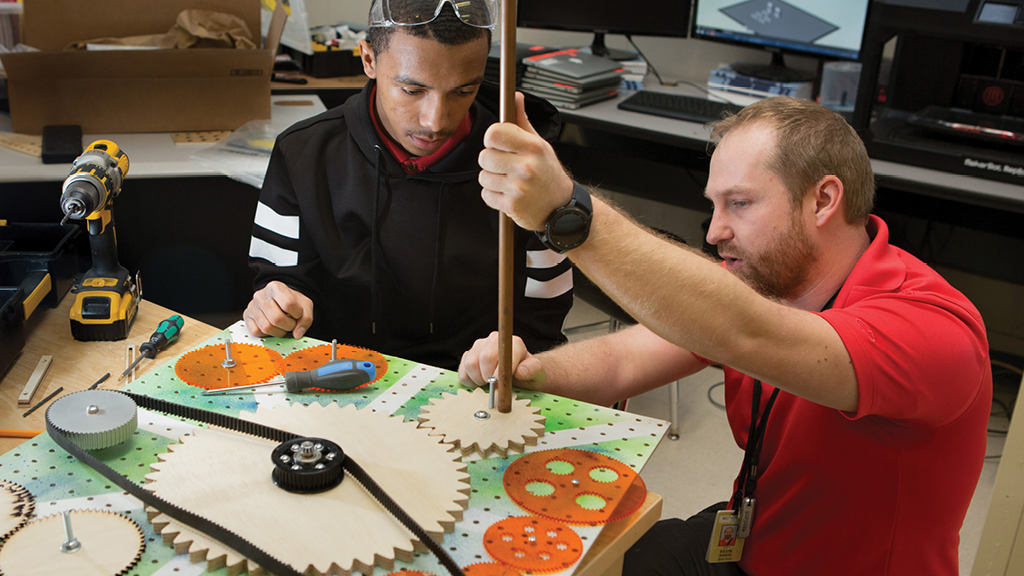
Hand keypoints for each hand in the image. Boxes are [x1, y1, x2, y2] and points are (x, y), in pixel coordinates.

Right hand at [243, 281, 313, 338]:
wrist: (280, 301)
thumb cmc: (292, 302)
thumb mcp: (305, 306)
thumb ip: (306, 319)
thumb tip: (297, 334)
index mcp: (275, 287)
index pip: (288, 304)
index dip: (297, 314)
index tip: (298, 314)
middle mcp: (261, 295)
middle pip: (276, 318)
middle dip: (289, 326)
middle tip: (291, 323)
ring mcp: (252, 306)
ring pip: (266, 327)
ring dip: (279, 332)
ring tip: (283, 326)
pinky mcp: (247, 317)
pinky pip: (256, 332)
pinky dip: (268, 334)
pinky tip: (273, 327)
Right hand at [458, 331, 546, 391]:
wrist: (520, 376)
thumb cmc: (529, 374)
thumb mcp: (537, 374)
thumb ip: (533, 370)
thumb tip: (520, 371)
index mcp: (513, 342)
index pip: (501, 354)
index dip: (497, 372)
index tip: (498, 384)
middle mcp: (494, 340)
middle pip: (483, 357)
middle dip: (488, 377)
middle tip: (495, 386)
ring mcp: (480, 347)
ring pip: (470, 363)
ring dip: (478, 379)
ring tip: (488, 384)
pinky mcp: (468, 355)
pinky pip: (462, 369)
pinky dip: (469, 380)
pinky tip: (479, 382)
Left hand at [479, 92, 574, 230]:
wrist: (561, 207)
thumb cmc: (548, 174)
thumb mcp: (540, 144)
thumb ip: (522, 121)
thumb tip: (515, 97)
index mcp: (532, 147)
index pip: (494, 134)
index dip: (492, 139)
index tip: (498, 144)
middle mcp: (526, 166)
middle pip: (484, 157)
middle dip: (491, 162)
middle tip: (505, 166)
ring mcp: (519, 187)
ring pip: (483, 177)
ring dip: (492, 180)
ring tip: (509, 182)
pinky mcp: (512, 205)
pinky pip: (486, 195)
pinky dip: (494, 196)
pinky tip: (509, 194)